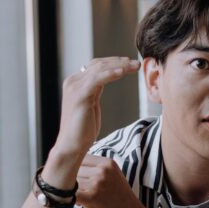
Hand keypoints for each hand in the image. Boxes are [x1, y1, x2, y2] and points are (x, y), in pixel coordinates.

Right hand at [46, 58, 139, 183]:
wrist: (71, 146)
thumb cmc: (82, 130)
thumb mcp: (91, 104)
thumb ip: (94, 90)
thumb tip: (104, 80)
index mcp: (75, 83)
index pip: (96, 66)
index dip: (114, 62)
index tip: (130, 63)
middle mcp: (73, 81)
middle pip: (99, 65)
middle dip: (120, 62)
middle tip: (137, 63)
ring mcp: (75, 87)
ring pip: (101, 69)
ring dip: (120, 66)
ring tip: (135, 66)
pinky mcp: (80, 95)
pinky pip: (98, 79)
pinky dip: (112, 74)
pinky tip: (124, 72)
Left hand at [76, 154, 147, 207]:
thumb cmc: (119, 200)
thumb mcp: (113, 176)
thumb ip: (95, 168)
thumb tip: (67, 164)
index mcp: (107, 162)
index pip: (77, 157)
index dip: (73, 169)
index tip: (78, 178)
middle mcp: (103, 170)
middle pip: (72, 169)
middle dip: (71, 180)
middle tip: (82, 191)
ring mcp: (98, 183)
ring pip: (70, 182)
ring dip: (71, 191)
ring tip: (83, 199)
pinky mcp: (92, 198)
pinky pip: (70, 194)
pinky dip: (70, 199)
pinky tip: (80, 204)